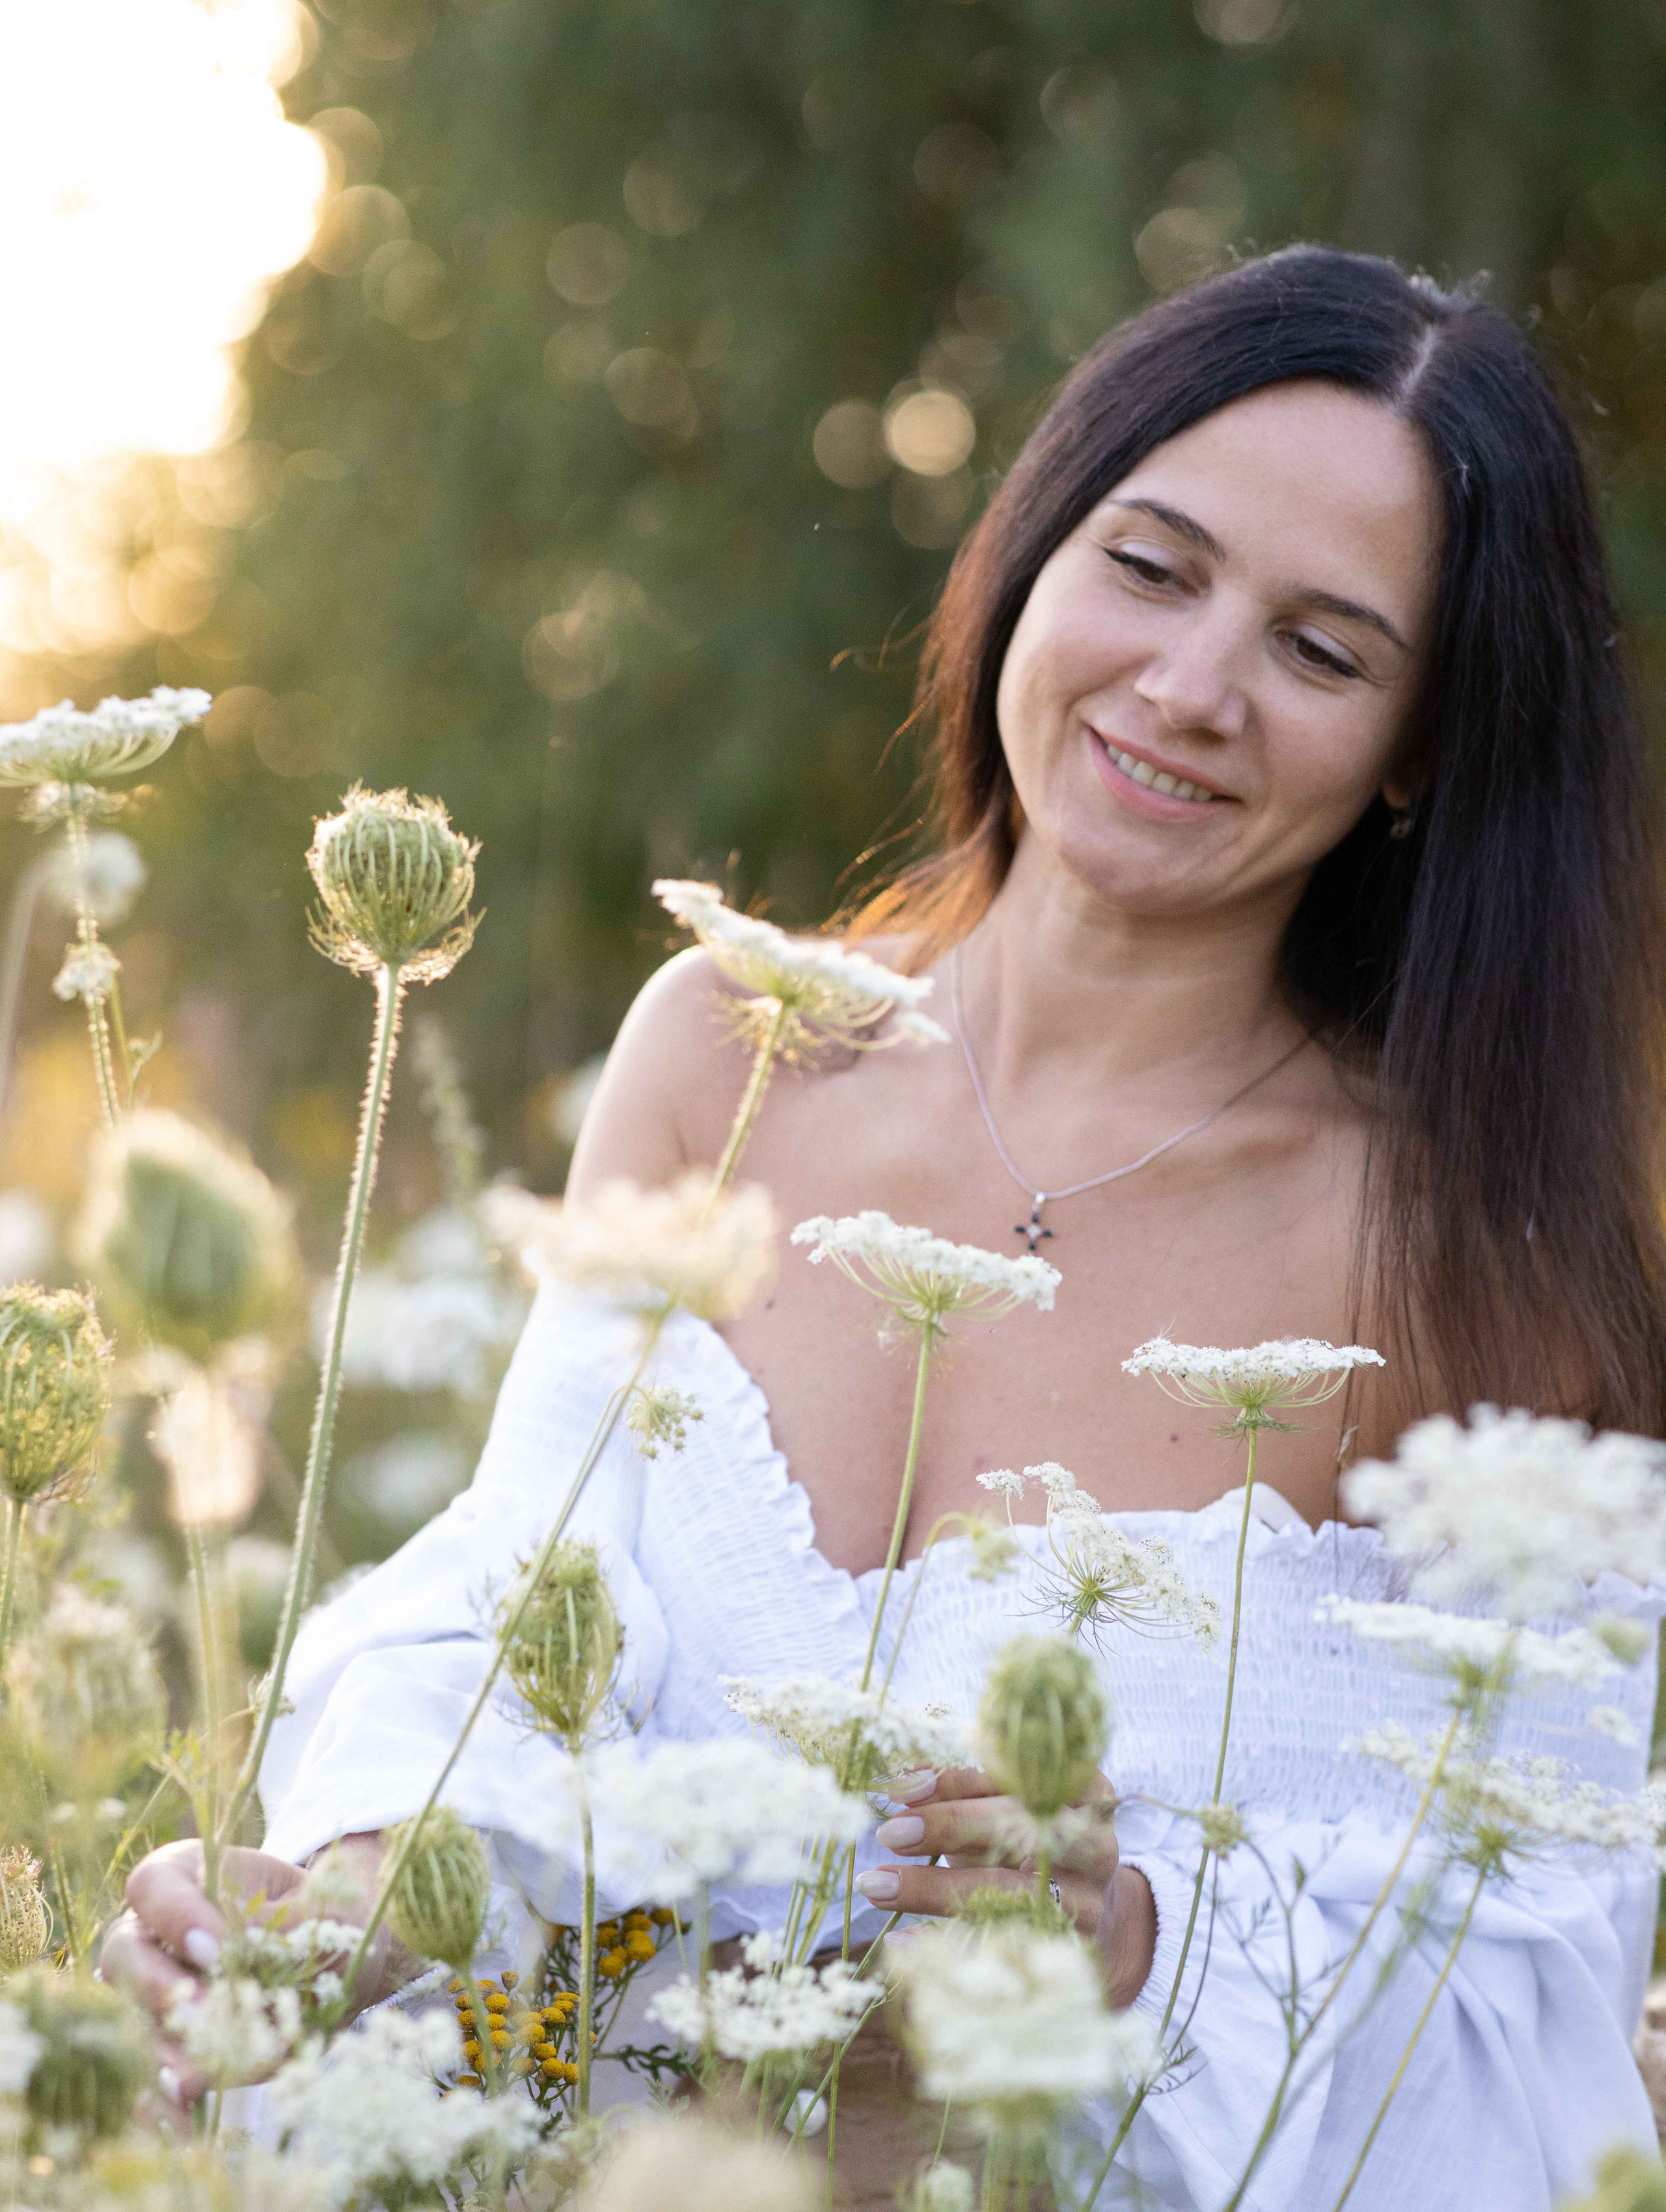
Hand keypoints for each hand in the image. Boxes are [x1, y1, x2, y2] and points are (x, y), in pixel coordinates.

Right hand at [99, 1833, 395, 2105]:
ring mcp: (153, 1988)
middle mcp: (157, 1931)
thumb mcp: (321, 1910)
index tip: (216, 1950)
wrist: (346, 1960)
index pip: (154, 1884)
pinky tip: (185, 2116)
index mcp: (191, 1876)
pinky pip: (147, 2069)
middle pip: (124, 1954)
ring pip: (128, 2016)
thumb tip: (230, 1964)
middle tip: (205, 2015)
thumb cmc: (330, 1915)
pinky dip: (162, 2096)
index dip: (174, 1916)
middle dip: (158, 1989)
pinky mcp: (168, 2040)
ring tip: (190, 2080)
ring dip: (158, 2048)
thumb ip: (278, 1930)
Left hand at [854, 1767, 1156, 2008]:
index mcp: (1086, 1790)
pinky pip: (1000, 1948)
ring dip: (936, 1890)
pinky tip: (901, 1940)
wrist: (1084, 1908)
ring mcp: (1088, 1904)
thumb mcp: (1004, 1803)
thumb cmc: (1029, 1838)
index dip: (960, 1781)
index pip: (1021, 1777)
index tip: (904, 1789)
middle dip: (954, 1829)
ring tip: (878, 1885)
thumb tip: (905, 1771)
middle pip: (1027, 1833)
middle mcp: (1097, 1845)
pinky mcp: (1070, 1953)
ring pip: (1011, 1895)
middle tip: (890, 1834)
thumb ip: (960, 1784)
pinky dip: (947, 1944)